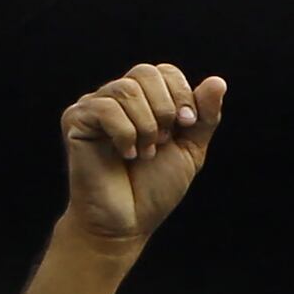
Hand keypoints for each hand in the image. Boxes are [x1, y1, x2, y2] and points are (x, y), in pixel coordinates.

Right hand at [56, 62, 227, 259]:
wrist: (126, 222)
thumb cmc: (154, 188)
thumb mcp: (189, 149)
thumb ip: (204, 116)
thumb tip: (218, 81)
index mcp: (143, 101)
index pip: (163, 71)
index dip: (180, 94)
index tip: (187, 125)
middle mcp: (115, 98)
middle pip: (144, 73)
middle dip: (164, 109)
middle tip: (162, 142)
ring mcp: (92, 107)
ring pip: (126, 90)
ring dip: (146, 126)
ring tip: (144, 153)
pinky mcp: (75, 121)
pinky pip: (105, 108)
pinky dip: (124, 134)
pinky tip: (126, 154)